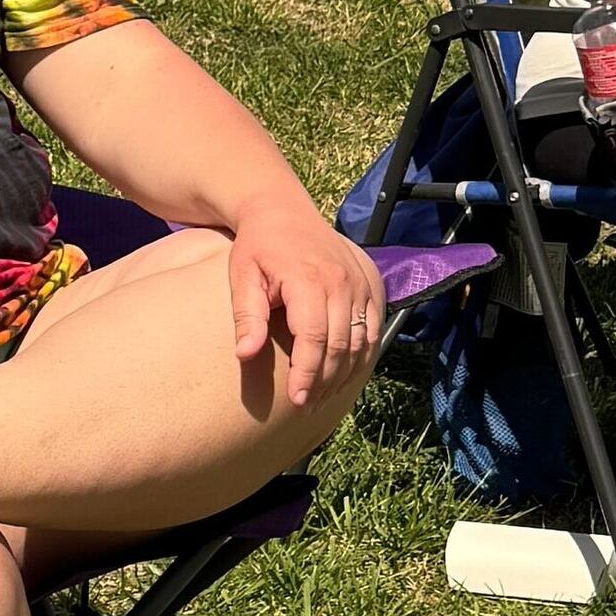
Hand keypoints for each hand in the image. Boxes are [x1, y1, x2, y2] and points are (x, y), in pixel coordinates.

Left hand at [225, 197, 384, 408]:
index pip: (313, 338)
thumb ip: (247, 315)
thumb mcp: (242, 275)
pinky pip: (373, 328)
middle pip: (339, 345)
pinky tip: (346, 373)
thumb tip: (245, 354)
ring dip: (345, 373)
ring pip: (360, 341)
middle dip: (324, 381)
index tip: (296, 400)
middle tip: (307, 406)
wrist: (281, 209)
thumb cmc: (257, 245)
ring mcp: (358, 283)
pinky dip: (363, 354)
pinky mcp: (368, 284)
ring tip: (323, 396)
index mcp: (308, 280)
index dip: (306, 373)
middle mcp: (341, 282)